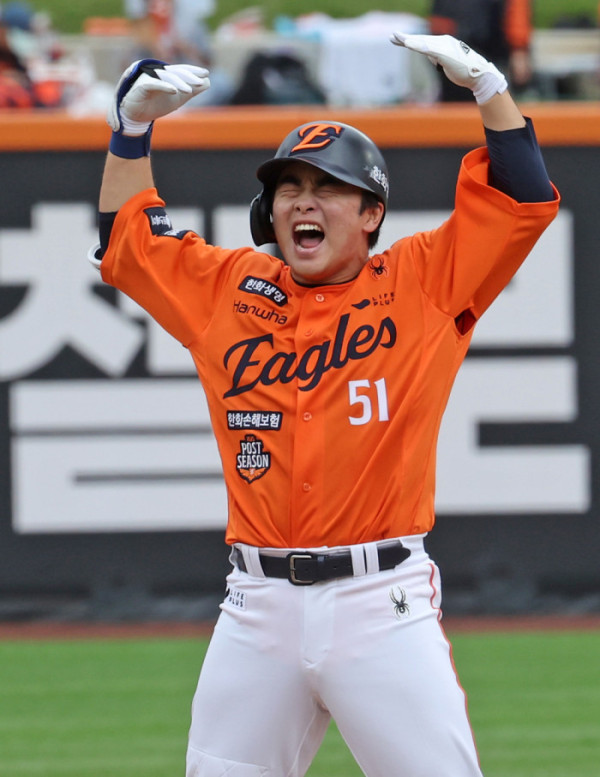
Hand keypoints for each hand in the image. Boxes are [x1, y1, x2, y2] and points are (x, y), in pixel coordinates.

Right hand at [108, 59, 210, 135]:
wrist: (137, 117)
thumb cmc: (157, 104)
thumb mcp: (179, 98)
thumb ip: (192, 91)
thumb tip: (208, 82)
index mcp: (166, 75)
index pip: (181, 70)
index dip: (193, 70)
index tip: (206, 73)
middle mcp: (157, 74)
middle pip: (175, 72)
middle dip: (188, 76)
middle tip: (201, 81)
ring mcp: (148, 78)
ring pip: (165, 77)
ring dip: (178, 83)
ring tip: (190, 90)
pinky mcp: (140, 87)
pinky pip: (152, 84)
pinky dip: (164, 86)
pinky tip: (174, 91)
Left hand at [391, 33, 506, 103]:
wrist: (478, 76)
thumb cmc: (463, 70)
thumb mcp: (447, 62)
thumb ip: (437, 57)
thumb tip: (430, 55)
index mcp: (443, 44)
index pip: (423, 41)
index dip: (410, 40)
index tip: (397, 39)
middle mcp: (443, 42)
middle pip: (421, 40)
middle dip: (406, 38)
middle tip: (392, 36)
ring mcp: (444, 47)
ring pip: (424, 43)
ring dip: (410, 41)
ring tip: (398, 39)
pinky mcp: (445, 54)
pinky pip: (429, 49)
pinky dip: (419, 46)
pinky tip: (409, 45)